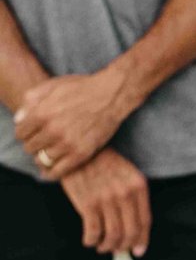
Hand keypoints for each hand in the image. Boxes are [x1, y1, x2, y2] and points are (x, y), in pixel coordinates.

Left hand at [15, 67, 138, 179]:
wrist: (110, 95)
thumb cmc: (81, 88)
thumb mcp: (51, 86)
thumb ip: (30, 101)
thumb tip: (19, 119)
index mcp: (41, 114)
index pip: (20, 133)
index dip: (24, 133)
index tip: (31, 133)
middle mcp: (52, 131)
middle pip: (30, 147)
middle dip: (33, 144)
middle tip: (42, 141)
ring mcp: (67, 144)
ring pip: (42, 160)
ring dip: (42, 157)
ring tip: (48, 152)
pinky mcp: (81, 154)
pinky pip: (59, 171)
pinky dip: (51, 173)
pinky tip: (48, 172)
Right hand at [59, 149, 150, 255]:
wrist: (76, 150)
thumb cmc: (102, 163)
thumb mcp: (127, 174)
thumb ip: (134, 196)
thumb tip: (136, 227)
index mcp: (139, 186)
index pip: (145, 221)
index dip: (142, 239)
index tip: (138, 251)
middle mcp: (125, 194)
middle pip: (130, 231)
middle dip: (124, 246)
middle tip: (116, 250)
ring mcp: (107, 199)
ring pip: (113, 234)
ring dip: (107, 246)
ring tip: (102, 246)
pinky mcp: (88, 203)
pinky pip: (93, 231)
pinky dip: (92, 240)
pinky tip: (89, 241)